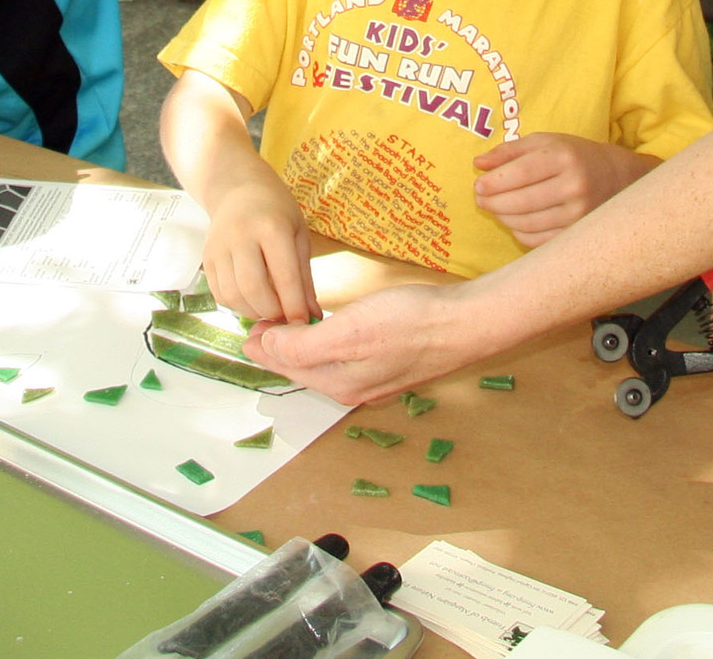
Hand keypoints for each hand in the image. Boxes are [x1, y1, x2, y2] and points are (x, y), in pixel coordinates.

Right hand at [202, 175, 320, 324]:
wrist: (238, 189)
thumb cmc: (277, 210)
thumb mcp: (299, 234)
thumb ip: (304, 276)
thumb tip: (312, 315)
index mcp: (272, 227)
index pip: (284, 276)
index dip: (294, 306)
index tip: (303, 323)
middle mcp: (241, 236)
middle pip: (254, 289)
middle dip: (272, 312)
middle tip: (285, 318)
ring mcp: (219, 247)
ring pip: (234, 295)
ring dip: (254, 312)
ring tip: (270, 309)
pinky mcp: (206, 258)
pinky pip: (220, 293)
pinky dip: (237, 306)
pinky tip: (252, 301)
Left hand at [243, 280, 486, 404]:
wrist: (465, 324)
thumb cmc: (409, 323)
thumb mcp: (348, 332)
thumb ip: (303, 345)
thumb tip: (266, 346)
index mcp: (340, 384)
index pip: (289, 366)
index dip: (264, 346)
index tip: (247, 331)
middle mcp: (355, 389)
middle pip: (306, 369)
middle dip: (280, 351)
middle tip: (260, 329)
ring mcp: (376, 380)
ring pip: (327, 365)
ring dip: (303, 349)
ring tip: (288, 330)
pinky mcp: (393, 364)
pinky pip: (347, 358)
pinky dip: (329, 346)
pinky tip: (332, 333)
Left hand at [472, 134, 653, 246]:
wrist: (616, 176)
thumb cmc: (573, 156)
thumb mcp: (545, 142)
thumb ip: (509, 151)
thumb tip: (477, 164)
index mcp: (563, 158)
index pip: (521, 174)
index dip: (494, 183)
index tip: (478, 186)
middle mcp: (573, 186)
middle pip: (521, 202)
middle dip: (493, 203)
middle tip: (480, 200)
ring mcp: (578, 214)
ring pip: (527, 224)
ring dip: (503, 218)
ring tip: (494, 209)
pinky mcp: (577, 233)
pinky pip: (538, 240)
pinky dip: (520, 233)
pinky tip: (514, 222)